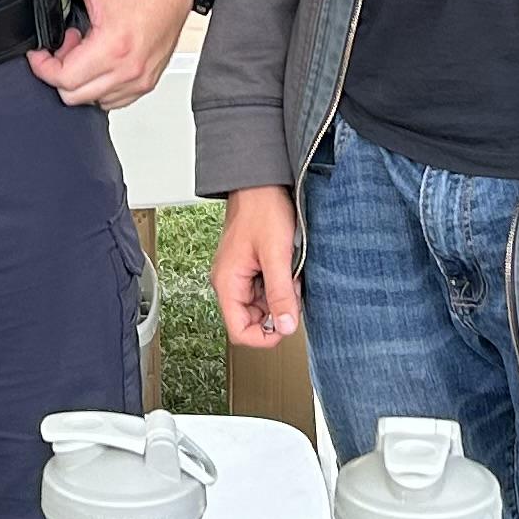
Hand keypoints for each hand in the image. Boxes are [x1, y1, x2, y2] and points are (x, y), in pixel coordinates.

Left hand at [22, 0, 194, 110]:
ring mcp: (140, 79)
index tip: (40, 52)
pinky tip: (101, 60)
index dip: (42, 66)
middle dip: (60, 72)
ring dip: (81, 80)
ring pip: (93, 101)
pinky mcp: (148, 81)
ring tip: (85, 51)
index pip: (63, 80)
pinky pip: (114, 101)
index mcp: (113, 47)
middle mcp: (129, 69)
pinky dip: (100, 86)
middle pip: (74, 96)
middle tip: (66, 45)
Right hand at [213, 186, 301, 347]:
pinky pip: (266, 287)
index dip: (265, 337)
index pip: (239, 331)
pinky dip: (281, 282)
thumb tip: (286, 327)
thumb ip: (281, 293)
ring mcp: (240, 274)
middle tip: (292, 289)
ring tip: (290, 271)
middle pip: (252, 319)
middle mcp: (229, 282)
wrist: (262, 182)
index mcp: (227, 283)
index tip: (287, 327)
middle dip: (277, 310)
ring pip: (262, 304)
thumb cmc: (262, 209)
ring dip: (280, 295)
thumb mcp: (277, 255)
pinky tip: (288, 265)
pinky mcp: (251, 266)